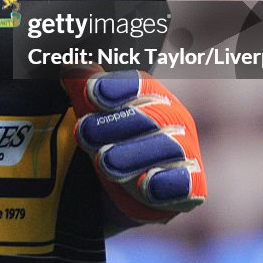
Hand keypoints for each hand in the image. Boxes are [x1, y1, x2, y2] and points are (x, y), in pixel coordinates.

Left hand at [62, 69, 205, 224]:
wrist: (130, 195)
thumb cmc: (116, 144)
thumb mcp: (95, 118)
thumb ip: (84, 91)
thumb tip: (72, 67)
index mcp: (153, 96)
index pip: (139, 84)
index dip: (115, 87)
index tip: (91, 91)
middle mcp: (175, 120)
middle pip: (153, 114)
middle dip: (116, 123)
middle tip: (84, 131)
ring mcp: (186, 154)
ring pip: (169, 147)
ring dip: (133, 154)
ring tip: (104, 161)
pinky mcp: (190, 187)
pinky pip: (185, 183)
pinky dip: (165, 183)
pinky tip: (146, 184)